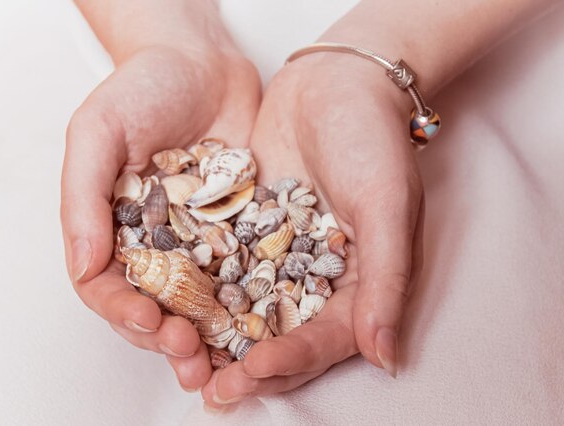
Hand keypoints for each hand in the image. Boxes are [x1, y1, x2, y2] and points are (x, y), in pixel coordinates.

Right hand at [61, 4, 260, 391]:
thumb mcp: (98, 133)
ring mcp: (197, 241)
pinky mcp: (238, 231)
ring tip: (225, 362)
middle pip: (155, 305)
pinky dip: (248, 303)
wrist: (202, 61)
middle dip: (169, 337)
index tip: (150, 323)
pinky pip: (242, 273)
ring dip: (209, 336)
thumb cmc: (141, 88)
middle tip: (192, 356)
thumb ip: (83, 199)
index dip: (125, 312)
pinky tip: (261, 324)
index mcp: (111, 229)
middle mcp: (154, 243)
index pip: (108, 287)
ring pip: (199, 302)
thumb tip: (82, 267)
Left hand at [202, 51, 424, 406]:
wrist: (333, 83)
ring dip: (222, 339)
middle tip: (215, 390)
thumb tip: (385, 355)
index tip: (256, 369)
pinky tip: (176, 307)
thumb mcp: (387, 206)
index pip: (326, 336)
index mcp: (359, 281)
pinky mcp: (249, 230)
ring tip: (187, 361)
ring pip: (250, 310)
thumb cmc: (372, 140)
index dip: (292, 358)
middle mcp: (318, 277)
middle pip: (284, 334)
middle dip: (250, 364)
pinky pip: (225, 267)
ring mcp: (280, 255)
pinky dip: (204, 290)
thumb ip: (386, 280)